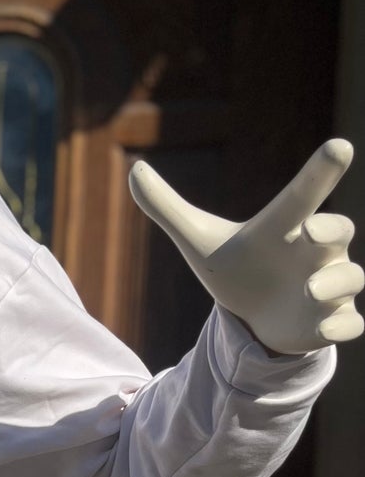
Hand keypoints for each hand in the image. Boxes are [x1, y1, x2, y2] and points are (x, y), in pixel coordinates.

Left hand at [128, 139, 363, 355]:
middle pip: (340, 230)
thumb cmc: (237, 268)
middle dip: (332, 228)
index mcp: (286, 226)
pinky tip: (326, 329)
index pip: (304, 194)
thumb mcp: (199, 240)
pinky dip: (341, 326)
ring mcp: (329, 286)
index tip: (339, 147)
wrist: (255, 317)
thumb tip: (134, 170)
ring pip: (349, 279)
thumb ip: (166, 207)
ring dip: (333, 283)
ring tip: (308, 289)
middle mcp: (317, 251)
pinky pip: (351, 324)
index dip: (321, 172)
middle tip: (311, 230)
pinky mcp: (332, 321)